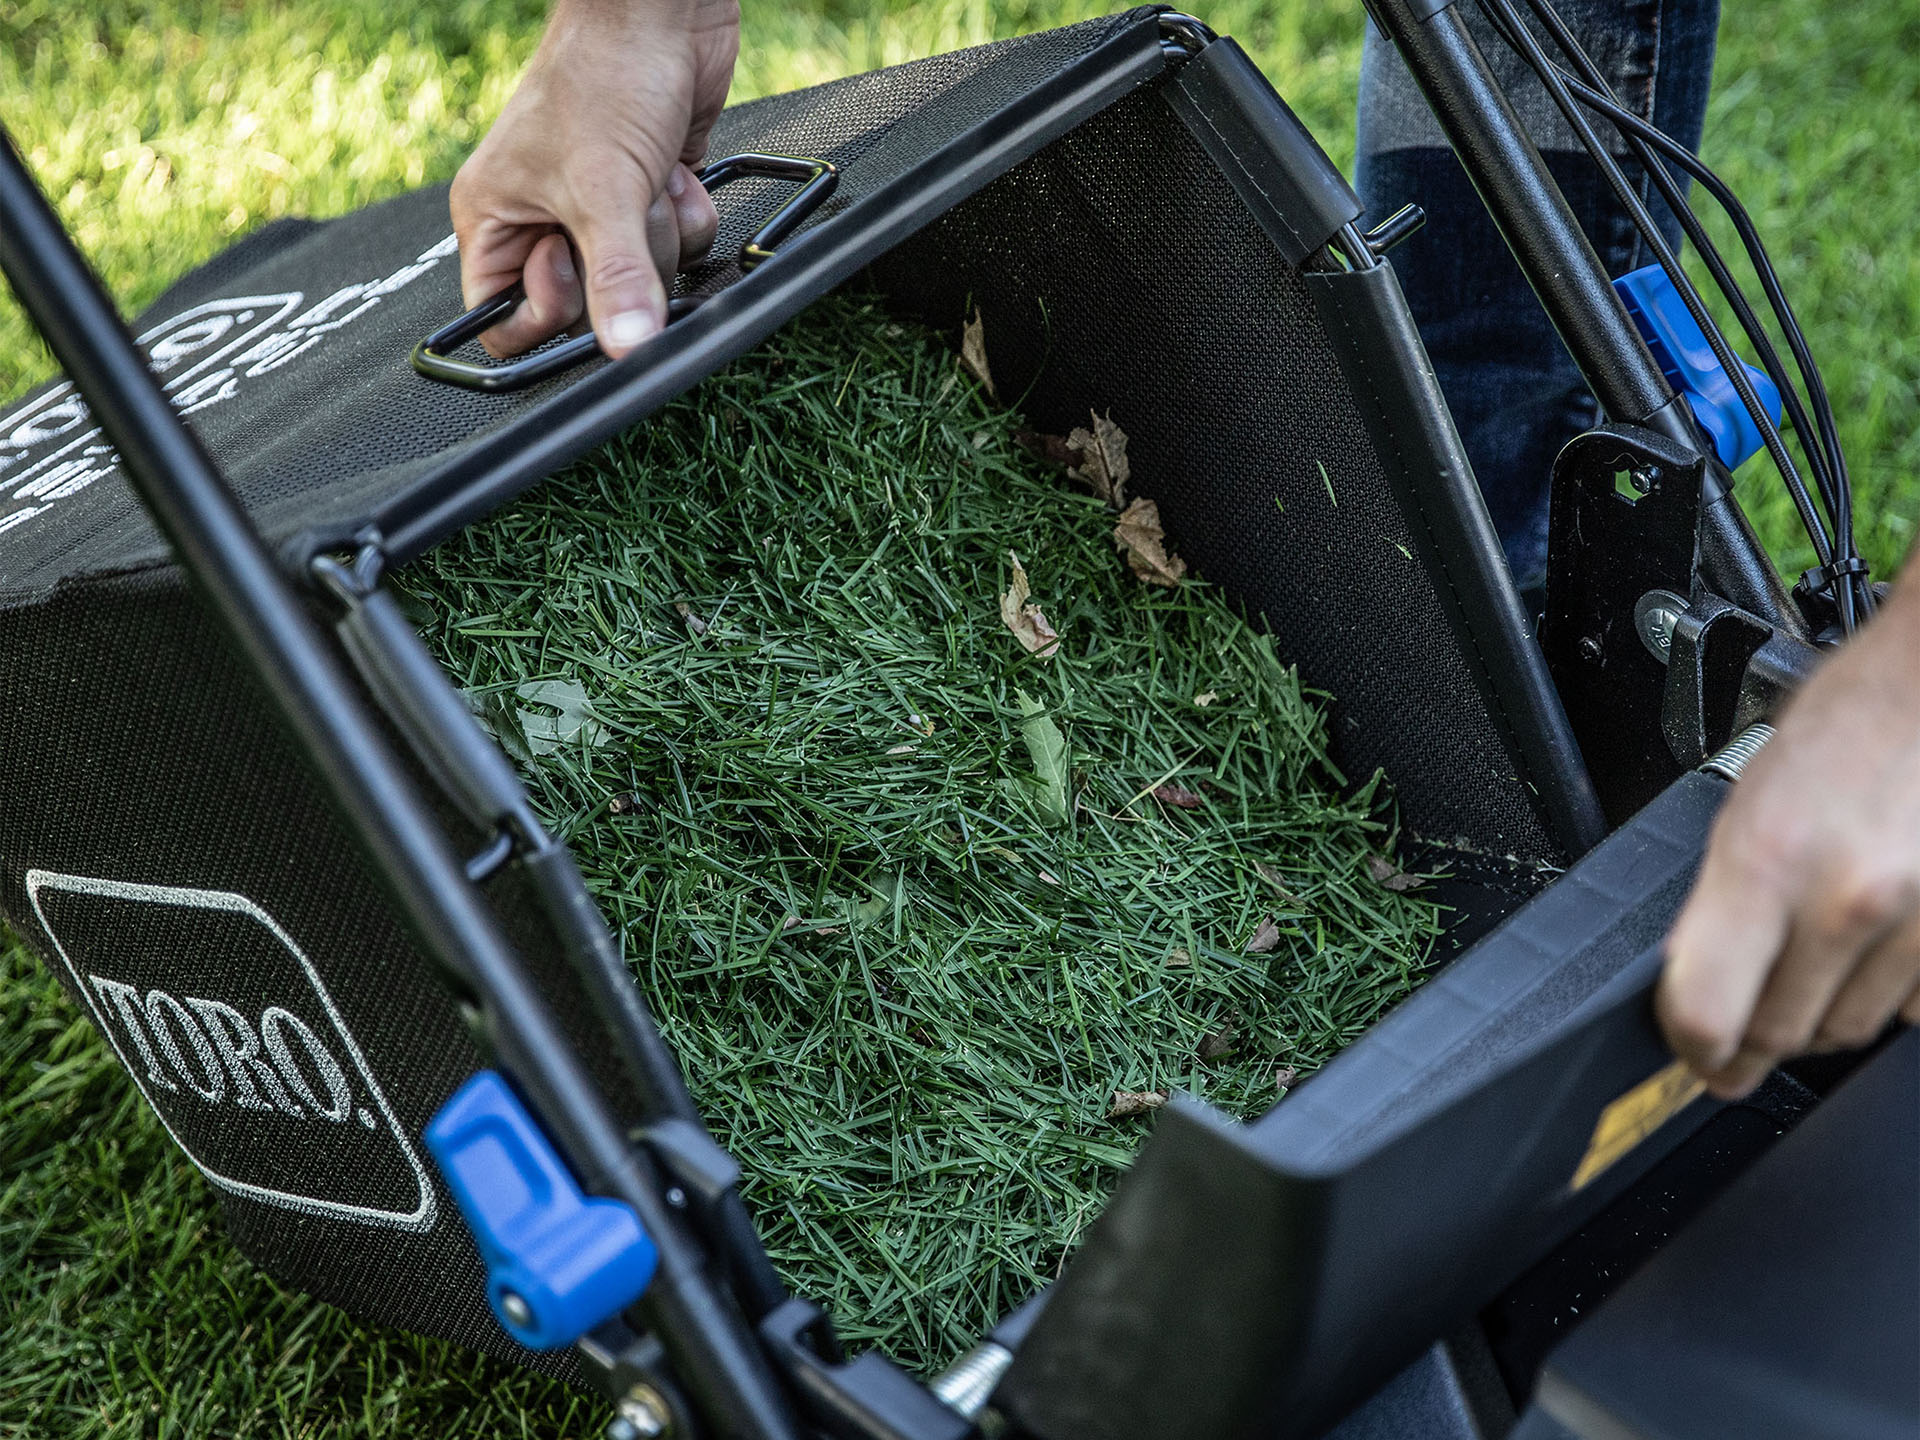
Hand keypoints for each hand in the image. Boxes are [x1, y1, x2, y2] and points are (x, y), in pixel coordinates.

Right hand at [449, 0, 740, 359]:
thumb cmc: (605, 73)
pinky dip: (688, 215)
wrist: (664, 12)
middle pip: (585, 308)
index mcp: (497, 220)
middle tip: (619, 210)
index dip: (545, 314)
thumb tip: (626, 350)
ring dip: (660, 233)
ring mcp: (602, 212)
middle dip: (620, 263)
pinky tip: (676, 172)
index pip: (505, 320)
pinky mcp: (651, 199)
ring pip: (641, 280)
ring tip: (648, 179)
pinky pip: (679, 249)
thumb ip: (616, 277)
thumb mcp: (603, 189)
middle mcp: (544, 221)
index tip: (571, 267)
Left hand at [1659, 573, 1919, 1096]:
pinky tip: (1867, 951)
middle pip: (1780, 1036)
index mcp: (1765, 863)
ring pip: (1846, 1030)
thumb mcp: (1747, 806)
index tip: (1688, 1053)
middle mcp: (1843, 900)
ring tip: (1802, 976)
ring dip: (1815, 1022)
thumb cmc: (1847, 726)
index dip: (1690, 1046)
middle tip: (1731, 1044)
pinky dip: (1882, 995)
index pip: (1707, 1011)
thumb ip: (1721, 900)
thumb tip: (1694, 980)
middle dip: (1748, 1046)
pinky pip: (1909, 1007)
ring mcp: (1913, 922)